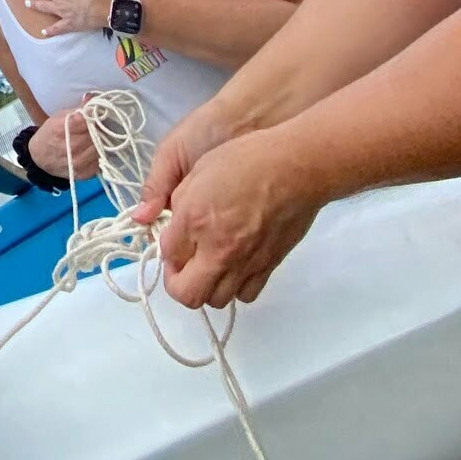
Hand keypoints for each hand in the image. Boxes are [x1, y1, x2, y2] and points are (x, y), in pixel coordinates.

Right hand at [28, 106, 100, 180]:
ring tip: (97, 136)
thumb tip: (92, 97)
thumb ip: (77, 109)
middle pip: (96, 133)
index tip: (97, 112)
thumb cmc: (49, 134)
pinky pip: (101, 160)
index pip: (87, 119)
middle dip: (100, 127)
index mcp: (61, 129)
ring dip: (102, 141)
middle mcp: (71, 148)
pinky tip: (93, 149)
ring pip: (101, 147)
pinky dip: (99, 153)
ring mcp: (79, 163)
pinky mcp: (85, 173)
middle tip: (99, 124)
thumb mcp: (58, 117)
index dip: (95, 115)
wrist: (38, 159)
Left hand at [135, 128, 330, 309]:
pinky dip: (235, 288)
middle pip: (186, 293)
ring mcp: (244, 262)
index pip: (166, 254)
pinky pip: (245, 296)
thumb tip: (170, 229)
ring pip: (215, 301)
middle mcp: (217, 248)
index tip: (173, 239)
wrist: (295, 168)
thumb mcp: (198, 170)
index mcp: (194, 219)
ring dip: (206, 287)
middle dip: (177, 283)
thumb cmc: (246, 159)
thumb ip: (176, 202)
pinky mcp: (268, 267)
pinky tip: (235, 267)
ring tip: (209, 265)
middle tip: (182, 265)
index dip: (165, 248)